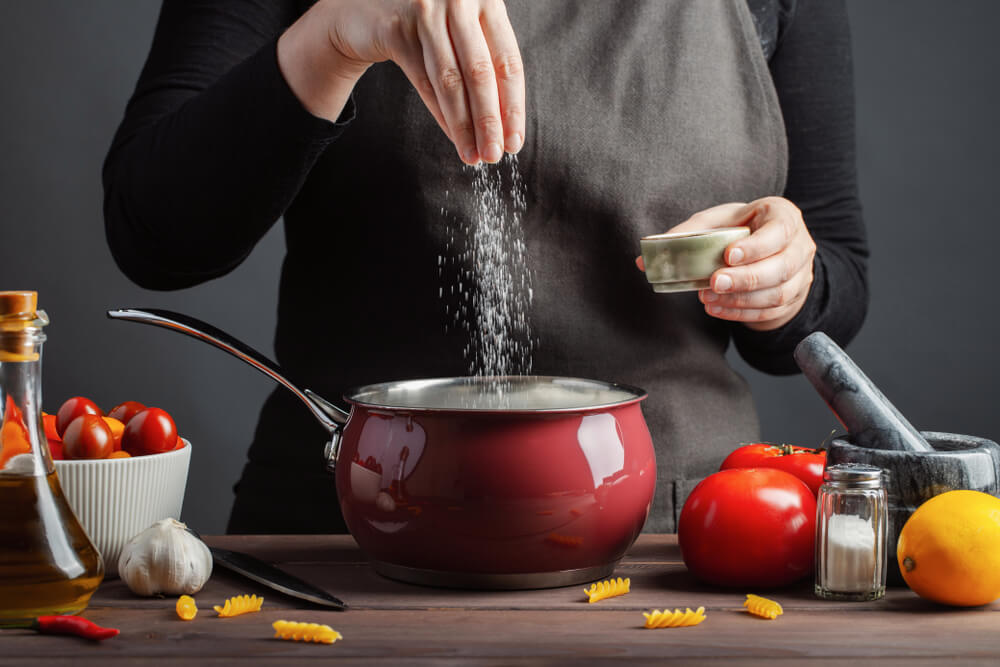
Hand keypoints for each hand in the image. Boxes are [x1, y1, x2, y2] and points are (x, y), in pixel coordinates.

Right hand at [278, 0, 524, 164]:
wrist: (370, 9)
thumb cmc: (430, 25)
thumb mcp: (466, 32)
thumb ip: (487, 63)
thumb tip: (506, 126)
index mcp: (487, 0)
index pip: (508, 62)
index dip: (513, 106)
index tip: (514, 140)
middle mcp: (459, 1)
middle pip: (481, 73)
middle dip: (489, 122)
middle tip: (494, 155)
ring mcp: (426, 12)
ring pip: (450, 81)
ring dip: (464, 125)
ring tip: (472, 154)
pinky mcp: (397, 28)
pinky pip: (423, 81)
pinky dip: (440, 113)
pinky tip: (453, 136)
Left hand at [638, 198, 815, 330]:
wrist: (765, 252)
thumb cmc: (739, 231)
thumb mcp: (715, 223)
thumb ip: (684, 236)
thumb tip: (643, 260)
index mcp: (783, 216)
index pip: (779, 231)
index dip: (756, 246)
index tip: (728, 255)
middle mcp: (800, 245)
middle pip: (782, 267)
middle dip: (746, 278)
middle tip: (714, 282)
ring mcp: (801, 275)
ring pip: (778, 293)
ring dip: (741, 300)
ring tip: (709, 298)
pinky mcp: (793, 298)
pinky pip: (771, 311)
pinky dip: (742, 313)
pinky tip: (717, 309)